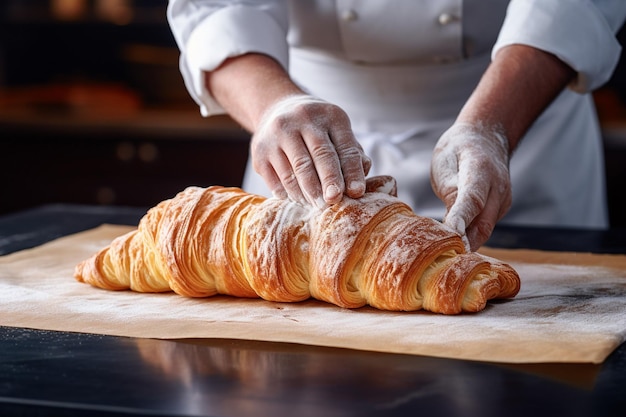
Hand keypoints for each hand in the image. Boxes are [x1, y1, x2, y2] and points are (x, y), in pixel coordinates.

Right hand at [251, 94, 370, 207]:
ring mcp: (277, 134)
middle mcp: (302, 119)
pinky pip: (275, 179)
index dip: (351, 172)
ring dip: (308, 193)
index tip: (356, 192)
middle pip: (319, 156)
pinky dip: (288, 194)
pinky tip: (297, 201)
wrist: (277, 111)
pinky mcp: (260, 151)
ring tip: (317, 206)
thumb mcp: (337, 133)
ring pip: (295, 170)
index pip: (344, 147)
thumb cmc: (317, 130)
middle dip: (329, 182)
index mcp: (330, 115)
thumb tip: (357, 186)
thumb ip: (352, 156)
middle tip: (334, 202)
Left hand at [430, 122, 511, 250]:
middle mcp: (498, 187)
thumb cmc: (459, 149)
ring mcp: (503, 199)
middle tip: (442, 261)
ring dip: (467, 244)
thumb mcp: (446, 162)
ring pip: (485, 229)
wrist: (485, 137)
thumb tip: (451, 223)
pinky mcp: (501, 208)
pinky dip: (471, 237)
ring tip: (444, 258)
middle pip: (483, 223)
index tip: (450, 237)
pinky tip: (454, 246)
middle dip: (464, 244)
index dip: (461, 220)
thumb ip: (450, 190)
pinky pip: (485, 227)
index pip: (471, 200)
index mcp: (480, 169)